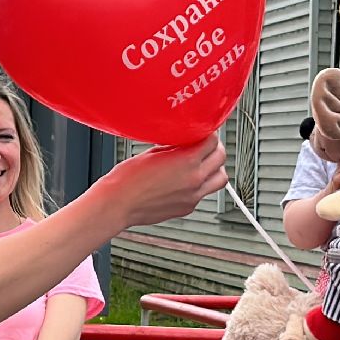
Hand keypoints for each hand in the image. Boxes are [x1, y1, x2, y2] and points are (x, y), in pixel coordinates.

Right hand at [103, 137, 227, 223]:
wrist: (118, 203)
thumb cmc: (128, 179)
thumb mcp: (152, 152)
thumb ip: (175, 147)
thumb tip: (184, 142)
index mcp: (187, 161)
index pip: (213, 141)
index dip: (208, 134)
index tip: (203, 132)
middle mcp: (195, 179)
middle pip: (221, 158)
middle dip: (214, 148)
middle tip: (205, 145)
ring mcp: (193, 196)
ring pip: (220, 178)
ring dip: (215, 168)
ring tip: (203, 164)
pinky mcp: (188, 208)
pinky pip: (204, 193)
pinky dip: (201, 185)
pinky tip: (186, 180)